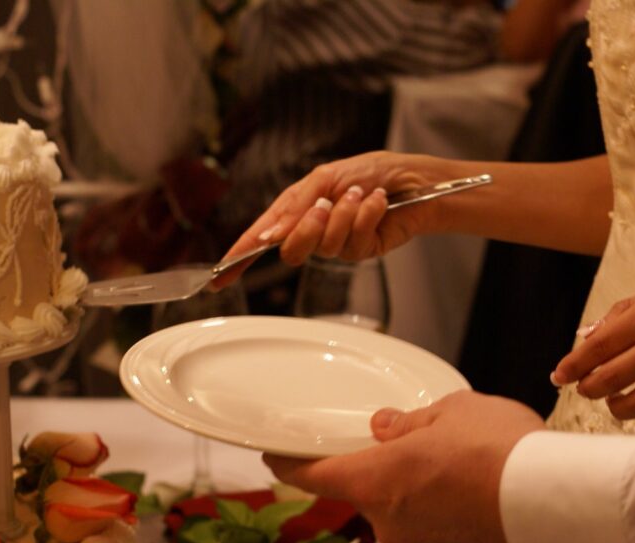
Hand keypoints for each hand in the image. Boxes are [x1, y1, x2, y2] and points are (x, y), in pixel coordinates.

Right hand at [213, 151, 441, 288]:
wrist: (414, 180)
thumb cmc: (370, 172)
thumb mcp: (325, 177)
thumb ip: (295, 206)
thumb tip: (269, 236)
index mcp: (298, 210)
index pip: (262, 238)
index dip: (240, 258)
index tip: (219, 278)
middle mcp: (314, 231)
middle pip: (291, 252)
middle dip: (308, 228)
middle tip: (326, 204)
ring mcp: (338, 244)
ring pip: (325, 247)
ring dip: (344, 215)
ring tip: (360, 195)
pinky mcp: (363, 252)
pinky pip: (354, 245)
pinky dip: (366, 218)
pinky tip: (378, 204)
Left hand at [263, 391, 544, 542]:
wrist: (552, 504)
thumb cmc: (495, 449)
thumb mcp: (451, 412)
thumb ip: (411, 422)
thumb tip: (385, 428)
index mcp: (373, 481)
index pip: (314, 475)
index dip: (290, 464)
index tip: (274, 456)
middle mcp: (388, 520)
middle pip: (366, 490)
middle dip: (380, 466)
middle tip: (405, 438)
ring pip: (403, 507)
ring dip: (414, 485)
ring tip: (453, 455)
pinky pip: (434, 522)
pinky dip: (442, 503)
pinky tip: (472, 481)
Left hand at [552, 271, 634, 420]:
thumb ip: (627, 312)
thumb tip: (586, 335)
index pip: (600, 344)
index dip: (573, 364)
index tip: (557, 375)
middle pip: (609, 377)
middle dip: (588, 387)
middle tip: (583, 388)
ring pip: (634, 402)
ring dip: (615, 404)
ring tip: (614, 399)